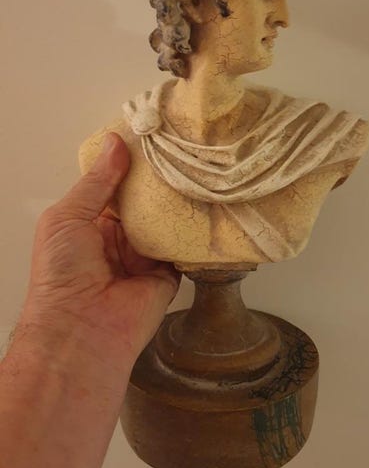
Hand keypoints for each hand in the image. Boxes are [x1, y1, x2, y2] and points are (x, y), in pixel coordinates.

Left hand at [19, 132, 179, 366]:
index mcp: (92, 222)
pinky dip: (194, 232)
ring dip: (179, 203)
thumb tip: (115, 143)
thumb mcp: (68, 216)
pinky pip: (184, 248)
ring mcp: (145, 255)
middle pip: (146, 201)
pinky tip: (208, 206)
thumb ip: (97, 182)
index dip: (132, 164)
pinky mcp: (168, 273)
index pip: (117, 185)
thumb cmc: (62, 273)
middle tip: (181, 151)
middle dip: (160, 181)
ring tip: (198, 171)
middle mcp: (120, 237)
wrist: (82, 329)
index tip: (152, 137)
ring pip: (167, 221)